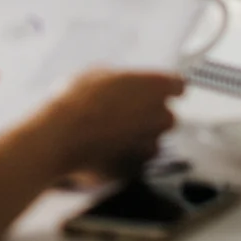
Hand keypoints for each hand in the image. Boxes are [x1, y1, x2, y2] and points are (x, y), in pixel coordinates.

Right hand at [37, 69, 184, 178]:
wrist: (61, 137)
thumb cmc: (77, 100)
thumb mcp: (99, 73)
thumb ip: (124, 80)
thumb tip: (125, 84)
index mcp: (156, 86)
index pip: (179, 85)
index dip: (167, 87)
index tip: (157, 89)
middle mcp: (161, 116)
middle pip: (167, 115)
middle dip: (151, 115)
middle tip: (124, 112)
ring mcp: (151, 144)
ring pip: (153, 139)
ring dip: (139, 136)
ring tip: (110, 132)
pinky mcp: (138, 167)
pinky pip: (138, 159)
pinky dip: (128, 155)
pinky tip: (105, 148)